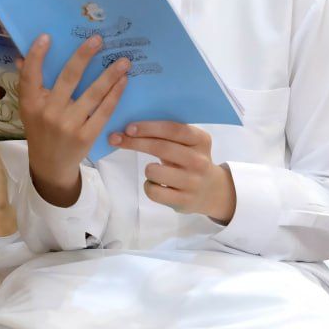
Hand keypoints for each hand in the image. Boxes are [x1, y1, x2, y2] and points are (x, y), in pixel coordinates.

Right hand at [19, 34, 129, 205]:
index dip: (36, 56)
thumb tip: (23, 57)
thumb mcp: (30, 110)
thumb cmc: (40, 130)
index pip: (30, 76)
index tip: (47, 36)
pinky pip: (104, 111)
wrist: (50, 166)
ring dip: (110, 75)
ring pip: (92, 94)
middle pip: (68, 79)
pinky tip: (123, 81)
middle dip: (84, 56)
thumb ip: (29, 84)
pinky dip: (114, 95)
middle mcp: (48, 113)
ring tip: (124, 61)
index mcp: (31, 104)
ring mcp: (68, 125)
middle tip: (98, 39)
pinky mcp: (86, 136)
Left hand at [112, 121, 237, 222]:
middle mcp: (199, 161)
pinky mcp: (183, 201)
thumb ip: (169, 134)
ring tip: (154, 170)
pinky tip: (157, 184)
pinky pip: (153, 191)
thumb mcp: (189, 144)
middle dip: (134, 142)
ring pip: (153, 171)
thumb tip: (131, 128)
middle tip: (115, 139)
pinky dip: (149, 186)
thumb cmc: (191, 160)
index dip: (149, 128)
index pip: (173, 130)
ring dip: (147, 169)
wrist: (212, 191)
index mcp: (201, 140)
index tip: (128, 128)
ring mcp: (192, 182)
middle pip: (161, 148)